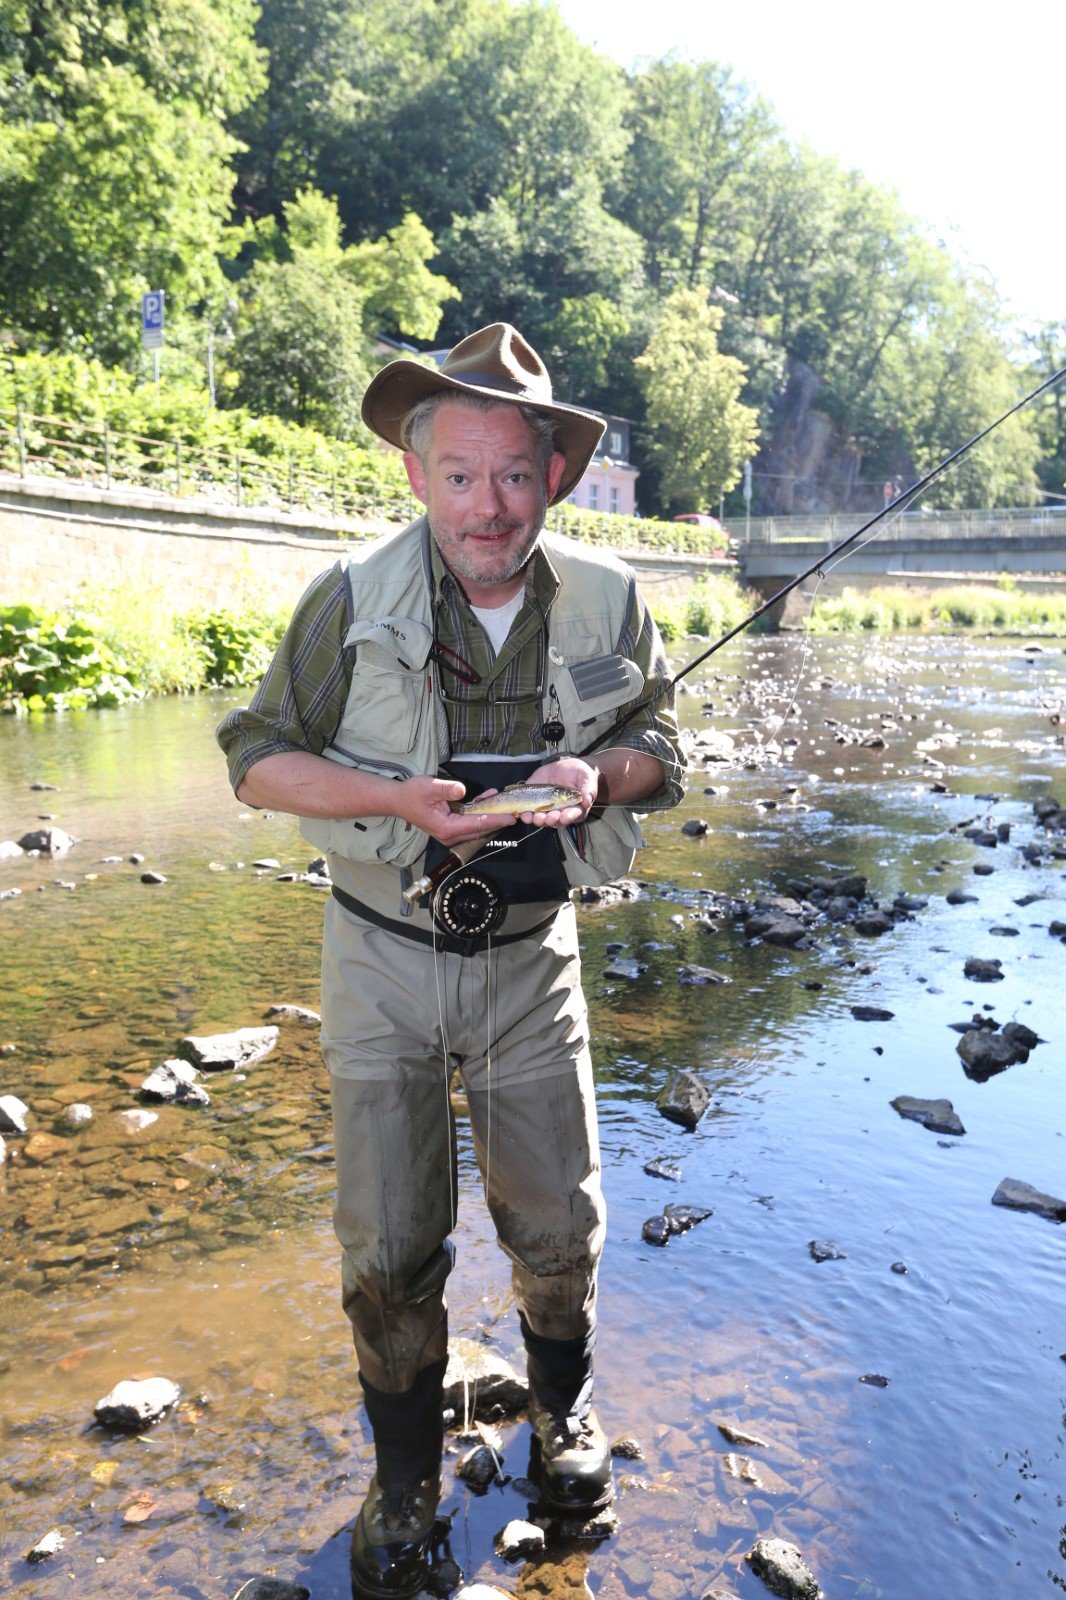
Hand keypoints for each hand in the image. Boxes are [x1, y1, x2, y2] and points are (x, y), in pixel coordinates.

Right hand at [392, 775, 509, 846]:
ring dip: (489, 814)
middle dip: (497, 819)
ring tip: (502, 801)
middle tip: (515, 810)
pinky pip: (469, 821)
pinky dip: (479, 812)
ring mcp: (450, 833)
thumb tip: (462, 790)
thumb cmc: (411, 794)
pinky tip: (488, 798)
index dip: (495, 820)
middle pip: (479, 829)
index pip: (476, 824)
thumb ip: (447, 789)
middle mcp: (450, 834)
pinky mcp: (450, 827)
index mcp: (446, 828)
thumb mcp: (429, 787)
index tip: (511, 818)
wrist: (398, 800)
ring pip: (476, 826)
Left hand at [519, 757, 597, 828]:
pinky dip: (525, 813)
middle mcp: (560, 812)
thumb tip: (586, 800)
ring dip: (537, 820)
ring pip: (541, 818)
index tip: (564, 817)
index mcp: (574, 809)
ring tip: (534, 817)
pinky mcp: (534, 801)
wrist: (566, 766)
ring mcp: (546, 808)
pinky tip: (523, 813)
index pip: (572, 816)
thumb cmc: (580, 774)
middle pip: (555, 820)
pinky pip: (529, 810)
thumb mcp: (587, 778)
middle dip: (551, 820)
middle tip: (548, 817)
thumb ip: (588, 789)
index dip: (568, 817)